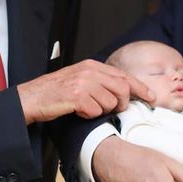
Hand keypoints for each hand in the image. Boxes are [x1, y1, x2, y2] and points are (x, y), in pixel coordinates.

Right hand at [17, 60, 152, 123]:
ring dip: (104, 111)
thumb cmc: (55, 92)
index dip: (140, 87)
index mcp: (91, 65)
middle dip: (123, 103)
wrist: (30, 98)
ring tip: (89, 110)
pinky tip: (79, 112)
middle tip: (114, 110)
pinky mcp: (76, 96)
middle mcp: (88, 71)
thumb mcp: (79, 79)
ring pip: (110, 102)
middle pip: (122, 88)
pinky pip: (96, 111)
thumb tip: (123, 91)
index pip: (123, 75)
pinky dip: (90, 116)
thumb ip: (99, 81)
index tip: (152, 97)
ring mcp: (82, 83)